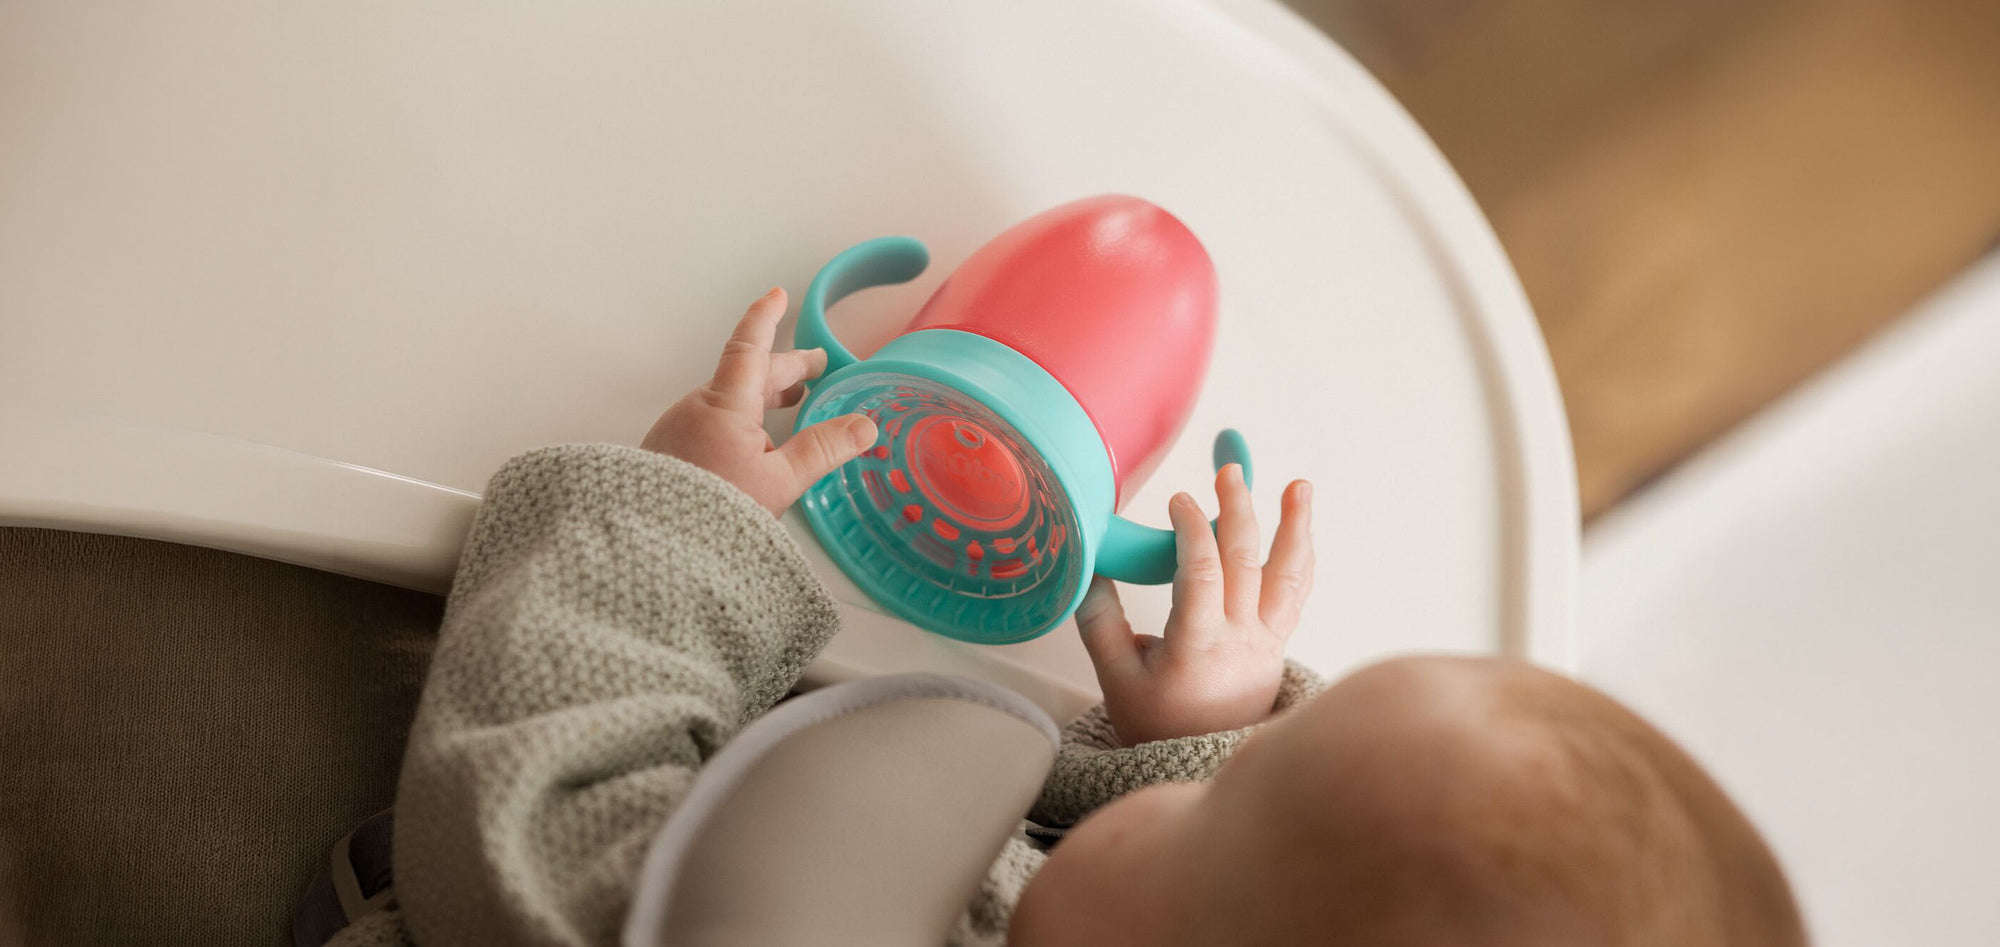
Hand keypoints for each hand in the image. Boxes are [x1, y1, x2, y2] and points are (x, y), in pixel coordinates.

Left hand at [641, 288, 876, 515]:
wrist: (655, 547)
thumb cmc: (715, 514)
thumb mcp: (780, 481)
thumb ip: (822, 449)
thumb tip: (864, 426)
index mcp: (725, 404)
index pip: (750, 345)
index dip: (766, 318)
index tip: (778, 295)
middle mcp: (697, 407)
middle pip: (746, 375)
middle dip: (784, 368)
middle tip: (814, 367)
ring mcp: (680, 429)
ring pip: (728, 400)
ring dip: (762, 396)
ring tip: (791, 403)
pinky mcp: (671, 452)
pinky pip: (711, 421)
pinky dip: (740, 419)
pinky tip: (754, 441)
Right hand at [1076, 466, 1312, 744]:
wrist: (1195, 764)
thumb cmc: (1156, 723)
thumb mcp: (1115, 678)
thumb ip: (1100, 620)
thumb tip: (1089, 565)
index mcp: (1198, 647)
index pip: (1203, 573)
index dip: (1193, 530)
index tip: (1180, 500)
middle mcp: (1241, 641)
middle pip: (1247, 562)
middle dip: (1239, 509)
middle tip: (1229, 472)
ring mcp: (1266, 642)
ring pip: (1288, 577)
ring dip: (1295, 527)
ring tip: (1300, 487)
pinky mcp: (1277, 644)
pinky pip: (1294, 594)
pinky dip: (1298, 557)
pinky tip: (1299, 529)